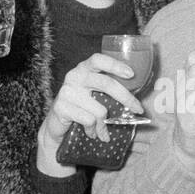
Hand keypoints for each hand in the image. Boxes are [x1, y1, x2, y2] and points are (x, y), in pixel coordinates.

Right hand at [37, 53, 143, 174]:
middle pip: (106, 83)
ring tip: (103, 131)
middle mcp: (74, 76)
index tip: (131, 74)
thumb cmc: (82, 108)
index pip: (98, 60)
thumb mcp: (94, 94)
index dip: (115, 65)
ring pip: (99, 109)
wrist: (56, 125)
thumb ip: (109, 91)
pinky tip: (91, 133)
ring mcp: (66, 91)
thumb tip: (137, 103)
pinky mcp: (61, 107)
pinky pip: (88, 120)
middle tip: (138, 109)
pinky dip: (94, 130)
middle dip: (126, 98)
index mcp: (84, 69)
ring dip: (105, 125)